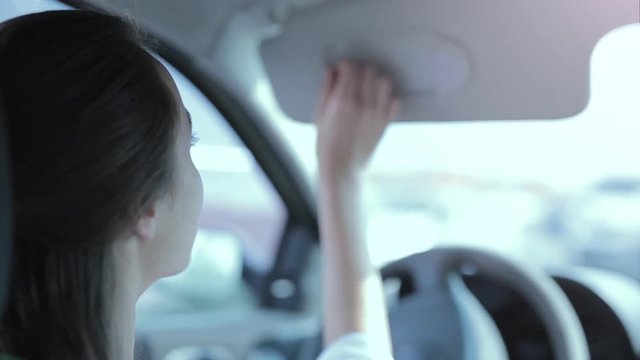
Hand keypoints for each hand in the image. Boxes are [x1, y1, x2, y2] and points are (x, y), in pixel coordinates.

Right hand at [315, 61, 400, 181]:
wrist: (342, 168)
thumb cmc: (326, 144)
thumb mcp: (319, 115)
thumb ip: (326, 90)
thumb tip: (331, 71)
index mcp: (343, 100)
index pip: (350, 67)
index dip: (344, 65)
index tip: (340, 70)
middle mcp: (363, 104)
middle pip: (368, 71)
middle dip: (359, 70)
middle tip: (351, 78)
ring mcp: (377, 113)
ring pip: (383, 81)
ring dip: (374, 81)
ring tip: (365, 88)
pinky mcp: (386, 122)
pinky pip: (395, 100)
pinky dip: (388, 97)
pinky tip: (377, 101)